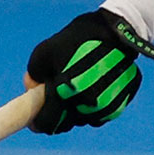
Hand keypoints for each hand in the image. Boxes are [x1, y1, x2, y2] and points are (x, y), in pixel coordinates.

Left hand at [24, 9, 153, 133]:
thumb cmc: (75, 40)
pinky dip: (95, 106)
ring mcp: (106, 105)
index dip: (39, 123)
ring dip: (78, 109)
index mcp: (65, 92)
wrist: (114, 30)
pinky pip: (103, 113)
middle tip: (58, 97)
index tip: (35, 119)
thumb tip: (32, 92)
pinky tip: (94, 87)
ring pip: (86, 119)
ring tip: (78, 87)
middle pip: (67, 123)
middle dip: (59, 114)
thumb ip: (33, 76)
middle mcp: (87, 103)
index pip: (47, 123)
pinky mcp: (121, 102)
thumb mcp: (44, 52)